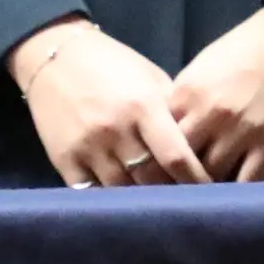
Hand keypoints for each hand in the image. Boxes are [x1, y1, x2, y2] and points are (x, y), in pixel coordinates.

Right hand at [8, 17, 208, 187]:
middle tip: (187, 203)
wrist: (53, 56)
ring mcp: (87, 148)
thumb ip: (173, 112)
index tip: (210, 192)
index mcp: (143, 106)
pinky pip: (92, 194)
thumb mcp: (150, 78)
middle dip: (173, 194)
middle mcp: (116, 130)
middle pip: (152, 181)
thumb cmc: (112, 64)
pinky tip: (123, 205)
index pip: (177, 157)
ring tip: (159, 208)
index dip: (197, 180)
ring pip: (124, 192)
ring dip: (143, 202)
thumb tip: (201, 148)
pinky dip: (110, 201)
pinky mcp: (64, 160)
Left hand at [169, 6, 263, 181]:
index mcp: (186, 93)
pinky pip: (248, 182)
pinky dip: (240, 192)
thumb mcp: (203, 66)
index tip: (158, 167)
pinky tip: (236, 196)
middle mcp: (208, 116)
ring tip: (208, 193)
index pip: (158, 137)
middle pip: (180, 162)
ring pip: (212, 177)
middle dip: (179, 175)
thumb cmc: (247, 46)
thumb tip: (171, 129)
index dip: (157, 154)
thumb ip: (184, 99)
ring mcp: (240, 133)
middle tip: (180, 187)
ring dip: (209, 185)